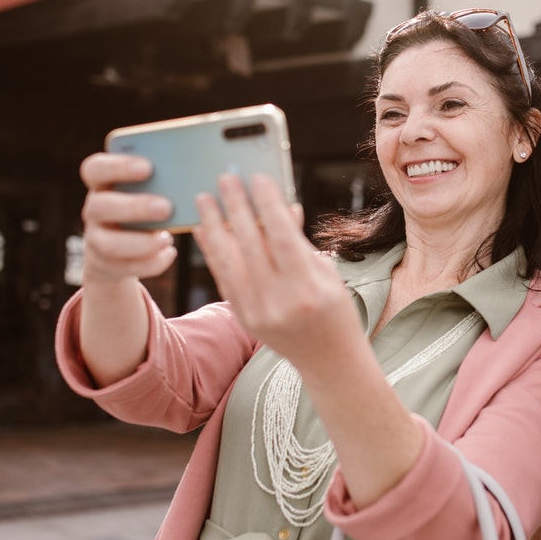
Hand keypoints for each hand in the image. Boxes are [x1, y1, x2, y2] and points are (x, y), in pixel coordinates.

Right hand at [78, 152, 178, 285]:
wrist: (122, 247)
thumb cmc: (143, 205)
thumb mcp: (147, 189)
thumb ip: (162, 179)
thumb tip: (195, 172)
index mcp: (102, 183)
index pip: (95, 169)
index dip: (117, 167)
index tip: (148, 167)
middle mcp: (94, 209)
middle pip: (100, 206)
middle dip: (134, 207)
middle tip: (166, 208)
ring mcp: (96, 239)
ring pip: (109, 244)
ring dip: (141, 242)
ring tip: (167, 239)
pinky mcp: (106, 264)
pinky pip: (125, 267)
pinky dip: (150, 263)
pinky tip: (169, 253)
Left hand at [192, 172, 358, 370]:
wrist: (329, 361)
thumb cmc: (335, 311)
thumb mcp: (328, 274)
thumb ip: (300, 242)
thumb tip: (280, 207)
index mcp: (307, 288)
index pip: (281, 237)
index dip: (268, 205)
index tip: (258, 178)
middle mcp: (279, 301)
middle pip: (251, 245)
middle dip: (236, 207)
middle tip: (226, 178)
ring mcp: (257, 312)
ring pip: (229, 260)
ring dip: (214, 225)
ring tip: (205, 198)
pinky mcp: (243, 318)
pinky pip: (222, 277)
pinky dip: (212, 251)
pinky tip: (205, 229)